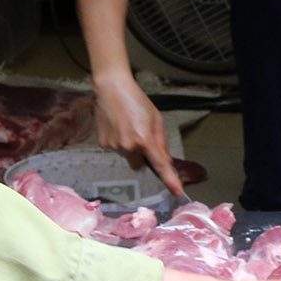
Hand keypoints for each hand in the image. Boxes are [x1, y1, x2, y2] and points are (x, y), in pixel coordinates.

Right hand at [94, 73, 183, 197]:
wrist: (112, 89)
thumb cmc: (137, 101)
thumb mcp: (156, 118)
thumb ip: (161, 141)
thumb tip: (166, 160)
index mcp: (145, 139)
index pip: (160, 165)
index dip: (170, 179)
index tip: (177, 192)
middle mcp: (128, 146)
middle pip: (139, 164)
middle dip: (142, 156)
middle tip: (140, 138)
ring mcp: (114, 147)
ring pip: (127, 157)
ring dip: (130, 148)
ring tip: (127, 127)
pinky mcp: (103, 144)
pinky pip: (115, 150)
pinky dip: (118, 143)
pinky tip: (117, 127)